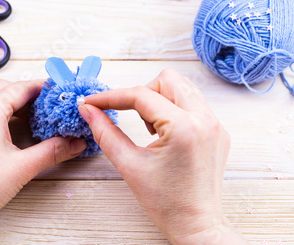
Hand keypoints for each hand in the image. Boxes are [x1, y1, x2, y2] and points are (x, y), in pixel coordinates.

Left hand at [0, 79, 86, 243]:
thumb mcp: (22, 167)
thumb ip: (52, 151)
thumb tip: (73, 143)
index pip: (19, 88)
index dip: (40, 87)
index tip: (54, 90)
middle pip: (3, 88)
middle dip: (24, 93)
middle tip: (44, 105)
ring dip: (8, 102)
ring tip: (27, 118)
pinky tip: (4, 130)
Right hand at [78, 69, 247, 243]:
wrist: (197, 225)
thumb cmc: (166, 202)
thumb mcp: (128, 165)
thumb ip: (104, 132)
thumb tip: (87, 110)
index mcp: (184, 128)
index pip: (141, 95)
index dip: (111, 96)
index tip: (92, 102)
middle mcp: (205, 120)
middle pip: (167, 79)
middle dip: (141, 93)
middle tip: (129, 116)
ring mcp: (215, 124)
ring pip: (181, 87)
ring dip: (159, 98)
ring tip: (149, 127)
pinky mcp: (218, 131)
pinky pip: (192, 103)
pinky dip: (172, 109)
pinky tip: (164, 133)